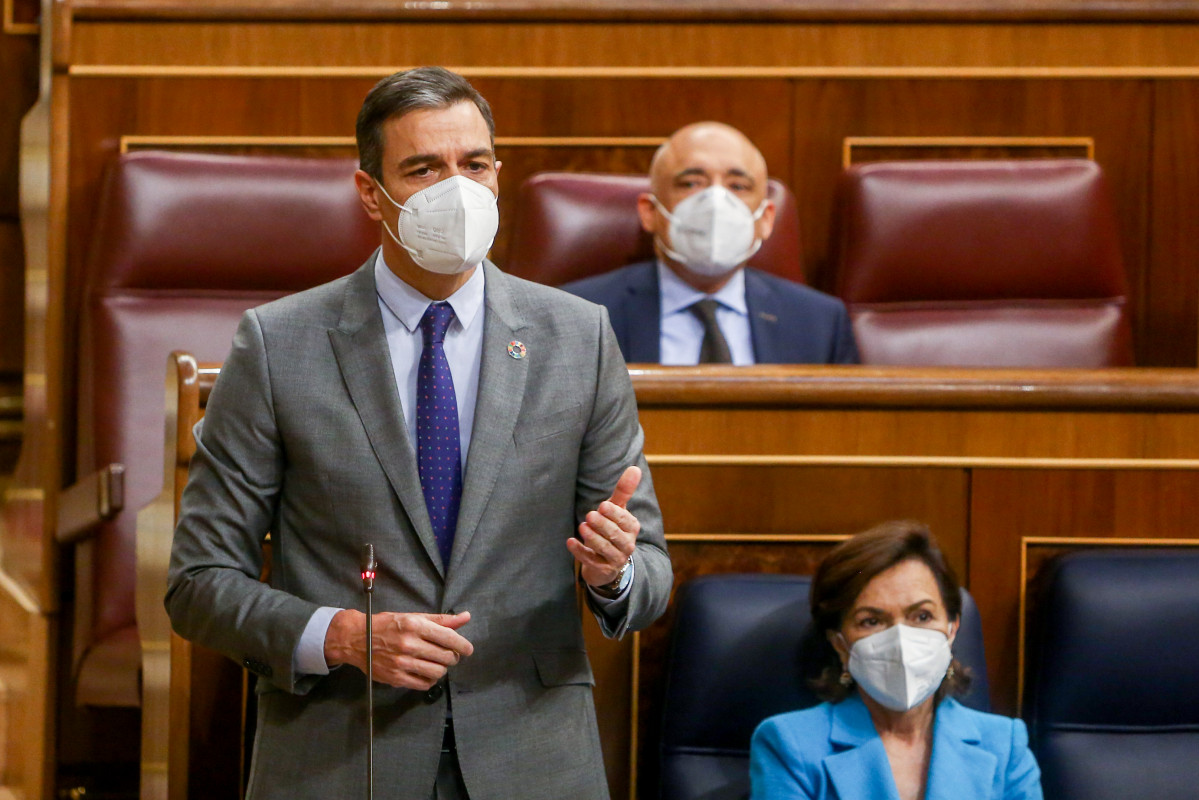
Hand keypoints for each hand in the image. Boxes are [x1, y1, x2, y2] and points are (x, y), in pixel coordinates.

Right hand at [324, 609, 473, 689]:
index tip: (468, 649)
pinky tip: (426, 672)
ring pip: (437, 672)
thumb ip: (440, 620)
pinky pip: (424, 684)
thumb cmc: (387, 625)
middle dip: (452, 657)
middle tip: (449, 655)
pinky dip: (430, 679)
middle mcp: (409, 644)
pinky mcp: (396, 678)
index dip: (463, 645)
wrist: (356, 639)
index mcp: (414, 626)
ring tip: (436, 663)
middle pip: (446, 657)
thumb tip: (465, 617)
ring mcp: (402, 663)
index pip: (448, 637)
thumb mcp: (412, 617)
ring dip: (442, 668)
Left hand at [567, 465, 641, 588]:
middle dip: (602, 525)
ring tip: (582, 527)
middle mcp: (627, 544)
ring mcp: (615, 558)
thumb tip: (635, 468)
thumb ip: (624, 490)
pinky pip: (590, 560)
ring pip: (604, 548)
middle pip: (615, 534)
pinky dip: (579, 550)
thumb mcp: (617, 509)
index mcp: (632, 527)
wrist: (606, 560)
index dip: (614, 514)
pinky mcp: (602, 569)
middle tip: (590, 515)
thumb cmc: (612, 528)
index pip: (625, 520)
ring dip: (592, 537)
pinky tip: (569, 541)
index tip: (603, 506)